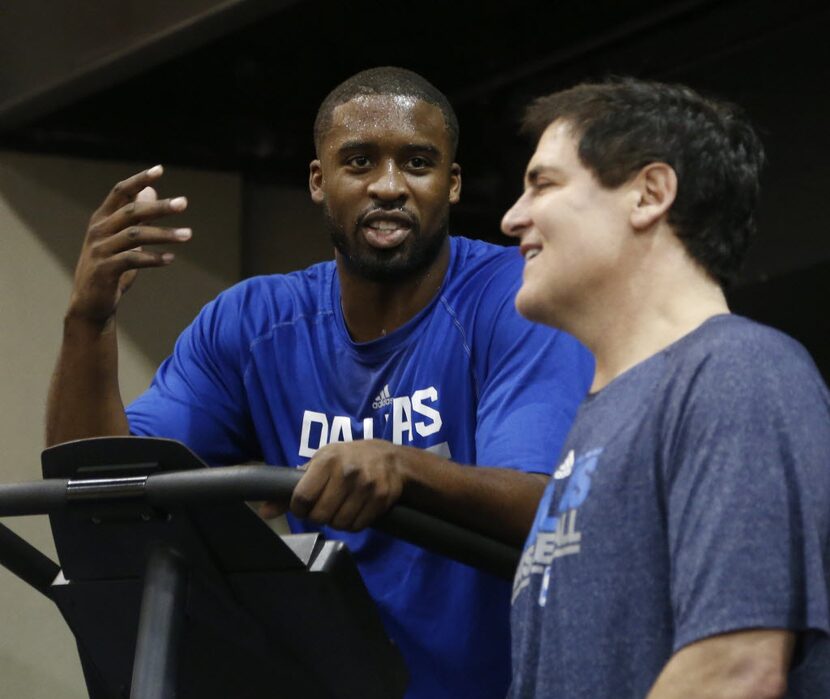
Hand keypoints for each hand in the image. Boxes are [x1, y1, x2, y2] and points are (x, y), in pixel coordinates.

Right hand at [67, 165, 190, 325]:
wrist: (91, 303)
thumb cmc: (111, 267)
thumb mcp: (123, 239)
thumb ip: (135, 216)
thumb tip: (151, 190)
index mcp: (102, 219)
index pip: (120, 192)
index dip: (139, 180)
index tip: (159, 169)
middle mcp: (98, 230)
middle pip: (131, 211)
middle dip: (159, 206)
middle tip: (184, 203)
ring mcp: (99, 250)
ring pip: (135, 236)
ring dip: (164, 234)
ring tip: (188, 235)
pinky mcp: (104, 270)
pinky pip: (132, 260)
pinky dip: (153, 259)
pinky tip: (171, 259)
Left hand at [259, 440, 407, 530]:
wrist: (390, 458)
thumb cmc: (347, 459)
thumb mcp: (319, 463)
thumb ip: (291, 488)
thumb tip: (264, 512)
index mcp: (327, 460)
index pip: (301, 498)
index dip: (299, 508)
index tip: (304, 506)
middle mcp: (346, 471)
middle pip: (319, 515)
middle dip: (318, 516)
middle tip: (324, 507)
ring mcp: (366, 485)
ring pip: (339, 524)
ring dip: (337, 521)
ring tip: (341, 507)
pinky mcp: (381, 498)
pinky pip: (357, 526)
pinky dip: (353, 524)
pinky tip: (355, 510)